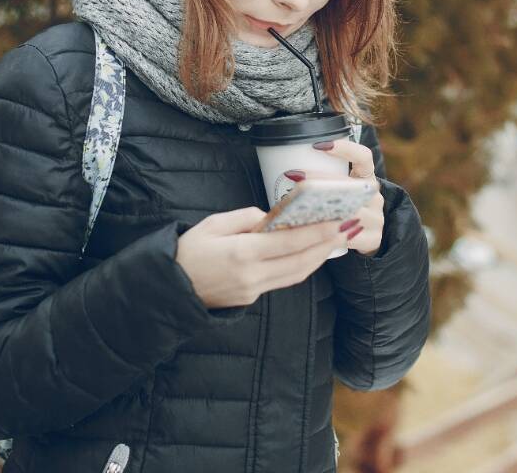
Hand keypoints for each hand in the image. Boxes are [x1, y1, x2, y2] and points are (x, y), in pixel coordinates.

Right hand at [176, 207, 353, 308]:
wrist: (168, 288)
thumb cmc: (187, 250)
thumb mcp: (213, 224)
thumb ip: (246, 218)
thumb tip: (271, 217)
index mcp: (241, 253)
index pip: (289, 242)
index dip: (317, 232)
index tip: (338, 221)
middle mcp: (252, 275)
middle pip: (301, 261)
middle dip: (327, 244)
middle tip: (348, 227)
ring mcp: (253, 290)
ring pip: (296, 274)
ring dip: (319, 257)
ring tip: (336, 239)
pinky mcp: (251, 298)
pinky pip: (283, 280)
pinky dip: (301, 265)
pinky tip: (310, 252)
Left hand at [284, 138, 384, 255]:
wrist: (369, 238)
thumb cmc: (345, 209)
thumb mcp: (341, 191)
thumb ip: (324, 182)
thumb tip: (288, 174)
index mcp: (366, 178)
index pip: (363, 157)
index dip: (345, 148)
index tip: (318, 145)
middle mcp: (374, 196)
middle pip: (350, 185)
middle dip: (319, 180)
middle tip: (294, 175)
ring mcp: (376, 218)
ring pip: (350, 211)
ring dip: (321, 208)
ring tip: (298, 206)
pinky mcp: (372, 239)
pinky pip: (348, 236)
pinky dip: (327, 233)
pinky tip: (310, 231)